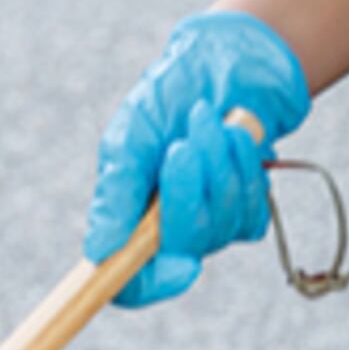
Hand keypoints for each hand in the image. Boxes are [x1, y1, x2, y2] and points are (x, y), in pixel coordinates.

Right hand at [86, 11, 310, 306]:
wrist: (222, 64)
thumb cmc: (164, 100)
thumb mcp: (128, 138)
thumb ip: (115, 194)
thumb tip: (98, 251)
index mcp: (128, 218)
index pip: (132, 280)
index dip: (152, 285)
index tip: (183, 266)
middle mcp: (167, 230)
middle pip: (183, 247)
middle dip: (188, 191)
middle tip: (183, 145)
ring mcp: (210, 223)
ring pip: (221, 226)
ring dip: (217, 166)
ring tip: (206, 122)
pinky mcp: (246, 209)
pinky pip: (250, 212)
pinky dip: (244, 169)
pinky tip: (234, 137)